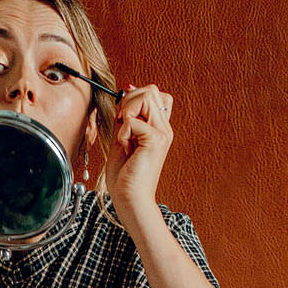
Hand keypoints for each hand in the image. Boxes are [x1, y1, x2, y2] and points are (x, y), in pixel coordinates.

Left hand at [104, 83, 173, 225]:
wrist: (130, 198)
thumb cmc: (125, 174)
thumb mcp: (123, 136)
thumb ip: (127, 115)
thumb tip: (129, 88)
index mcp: (160, 127)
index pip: (155, 93)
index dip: (136, 97)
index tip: (125, 118)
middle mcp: (165, 129)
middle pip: (151, 90)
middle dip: (129, 101)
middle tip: (123, 126)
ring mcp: (162, 134)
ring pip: (145, 97)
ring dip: (127, 112)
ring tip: (125, 135)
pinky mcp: (155, 140)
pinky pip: (132, 120)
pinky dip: (122, 132)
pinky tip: (126, 148)